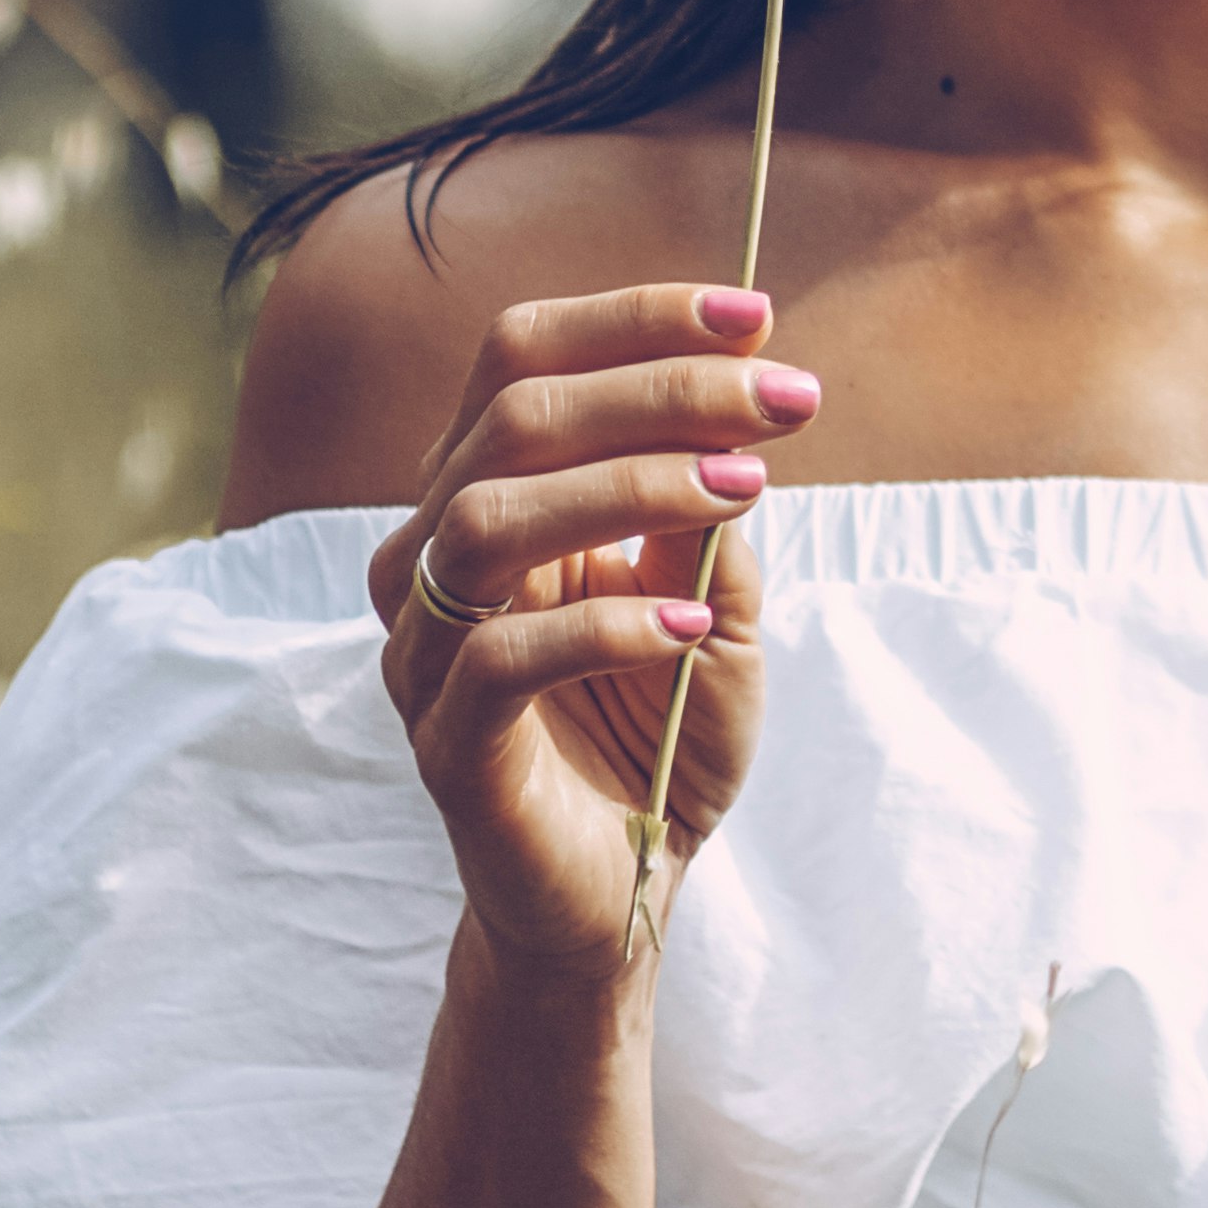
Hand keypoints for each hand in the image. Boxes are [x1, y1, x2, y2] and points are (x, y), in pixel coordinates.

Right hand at [367, 284, 808, 979]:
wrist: (621, 891)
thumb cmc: (658, 728)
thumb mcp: (713, 601)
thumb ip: (709, 509)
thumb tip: (744, 390)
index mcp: (484, 494)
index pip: (523, 357)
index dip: (634, 320)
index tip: (756, 316)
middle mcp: (432, 555)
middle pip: (515, 418)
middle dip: (661, 391)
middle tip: (783, 404)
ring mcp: (424, 650)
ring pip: (488, 520)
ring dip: (630, 487)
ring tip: (744, 493)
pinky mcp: (444, 743)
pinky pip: (498, 658)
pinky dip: (604, 624)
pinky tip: (690, 626)